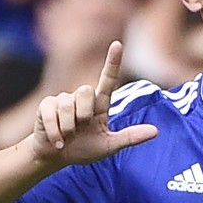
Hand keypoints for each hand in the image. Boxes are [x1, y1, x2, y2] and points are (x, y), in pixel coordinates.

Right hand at [32, 41, 157, 164]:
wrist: (55, 157)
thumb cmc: (83, 149)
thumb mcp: (109, 146)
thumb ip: (130, 137)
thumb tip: (156, 131)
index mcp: (99, 104)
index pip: (108, 80)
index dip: (112, 62)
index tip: (117, 44)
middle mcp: (81, 98)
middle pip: (86, 91)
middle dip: (84, 114)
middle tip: (80, 130)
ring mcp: (62, 100)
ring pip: (67, 105)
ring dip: (69, 128)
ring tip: (67, 137)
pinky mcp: (46, 106)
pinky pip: (51, 114)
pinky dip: (55, 132)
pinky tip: (57, 141)